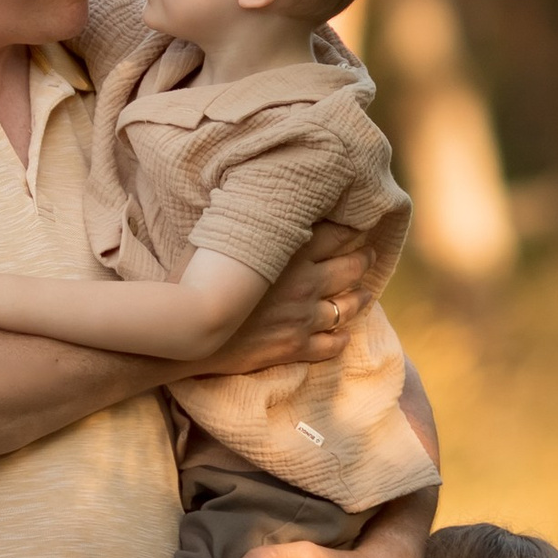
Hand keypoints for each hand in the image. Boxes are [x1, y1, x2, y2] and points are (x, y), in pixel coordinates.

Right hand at [202, 217, 368, 373]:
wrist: (190, 332)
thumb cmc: (194, 281)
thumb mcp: (217, 241)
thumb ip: (244, 229)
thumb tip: (250, 211)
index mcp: (290, 254)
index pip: (336, 233)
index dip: (349, 227)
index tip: (353, 224)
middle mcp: (305, 284)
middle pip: (351, 268)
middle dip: (363, 259)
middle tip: (367, 255)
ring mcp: (303, 318)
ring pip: (349, 307)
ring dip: (360, 298)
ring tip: (365, 293)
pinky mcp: (295, 347)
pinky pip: (333, 345)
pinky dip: (342, 339)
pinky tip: (343, 335)